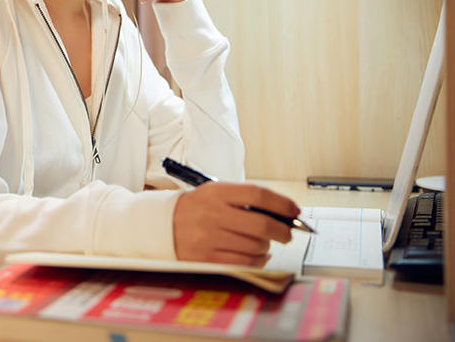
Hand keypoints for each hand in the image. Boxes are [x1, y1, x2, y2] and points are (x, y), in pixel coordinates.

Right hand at [173, 182, 299, 266]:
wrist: (161, 226)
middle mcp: (213, 214)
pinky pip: (245, 262)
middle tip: (287, 232)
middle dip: (282, 230)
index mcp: (216, 193)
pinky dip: (258, 260)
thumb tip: (280, 213)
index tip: (294, 210)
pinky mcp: (207, 258)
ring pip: (256, 245)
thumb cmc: (194, 209)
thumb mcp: (213, 194)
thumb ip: (244, 199)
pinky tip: (256, 255)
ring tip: (263, 242)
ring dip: (267, 246)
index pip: (257, 194)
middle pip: (261, 223)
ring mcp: (209, 237)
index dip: (281, 202)